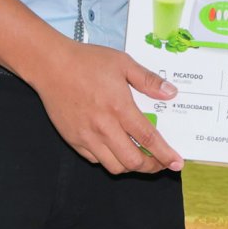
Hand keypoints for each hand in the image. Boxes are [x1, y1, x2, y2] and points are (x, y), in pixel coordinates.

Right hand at [28, 41, 183, 173]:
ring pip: (114, 166)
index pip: (148, 139)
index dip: (165, 155)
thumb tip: (170, 93)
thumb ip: (148, 81)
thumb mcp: (123, 63)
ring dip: (130, 166)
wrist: (51, 66)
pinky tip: (115, 149)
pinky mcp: (73, 140)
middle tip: (160, 162)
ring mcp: (87, 137)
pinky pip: (95, 160)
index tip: (177, 164)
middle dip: (151, 166)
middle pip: (132, 161)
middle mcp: (104, 127)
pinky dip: (109, 160)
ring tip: (139, 157)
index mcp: (120, 108)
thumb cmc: (87, 61)